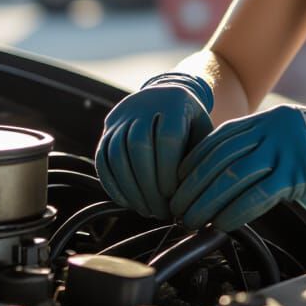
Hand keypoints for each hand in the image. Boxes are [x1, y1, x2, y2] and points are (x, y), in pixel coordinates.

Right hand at [95, 73, 214, 219]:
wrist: (165, 93)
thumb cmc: (190, 122)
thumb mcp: (202, 130)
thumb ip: (201, 154)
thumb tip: (193, 192)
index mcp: (174, 103)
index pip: (168, 137)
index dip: (169, 169)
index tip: (174, 195)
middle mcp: (143, 105)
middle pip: (138, 146)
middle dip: (149, 185)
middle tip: (160, 211)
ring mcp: (121, 116)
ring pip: (117, 153)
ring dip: (130, 188)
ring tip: (146, 210)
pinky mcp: (107, 130)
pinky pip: (103, 158)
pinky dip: (112, 184)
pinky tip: (127, 202)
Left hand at [169, 105, 305, 231]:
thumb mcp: (290, 132)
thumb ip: (261, 143)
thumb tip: (227, 169)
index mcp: (266, 119)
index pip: (217, 140)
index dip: (193, 163)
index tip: (179, 182)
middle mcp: (270, 130)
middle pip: (218, 158)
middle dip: (191, 185)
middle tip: (177, 207)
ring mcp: (284, 150)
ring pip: (231, 176)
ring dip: (206, 202)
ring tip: (192, 219)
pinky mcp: (297, 173)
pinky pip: (257, 195)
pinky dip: (234, 211)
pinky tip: (222, 224)